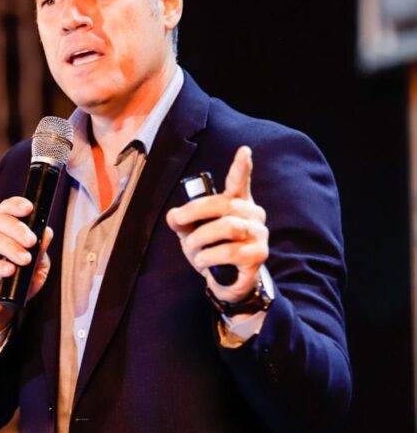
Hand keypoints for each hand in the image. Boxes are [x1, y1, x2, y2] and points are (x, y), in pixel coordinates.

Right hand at [0, 196, 51, 337]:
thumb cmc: (18, 282)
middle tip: (32, 242)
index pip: (6, 209)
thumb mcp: (37, 267)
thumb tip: (47, 232)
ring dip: (10, 248)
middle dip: (18, 229)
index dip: (16, 205)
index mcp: (3, 229)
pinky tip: (9, 270)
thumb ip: (41, 250)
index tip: (29, 209)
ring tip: (25, 260)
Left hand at [166, 146, 268, 304]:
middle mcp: (253, 213)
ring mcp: (259, 234)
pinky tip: (204, 262)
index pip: (240, 181)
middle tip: (179, 223)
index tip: (244, 150)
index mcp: (237, 201)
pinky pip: (231, 252)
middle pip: (224, 204)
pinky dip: (210, 256)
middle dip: (195, 212)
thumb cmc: (211, 248)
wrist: (228, 281)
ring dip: (202, 238)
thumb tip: (174, 217)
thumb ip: (181, 221)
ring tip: (192, 249)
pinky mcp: (259, 254)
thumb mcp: (191, 231)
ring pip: (228, 227)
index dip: (242, 166)